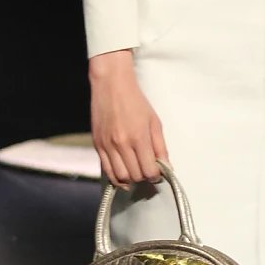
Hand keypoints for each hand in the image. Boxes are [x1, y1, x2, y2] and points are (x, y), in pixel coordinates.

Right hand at [89, 51, 166, 188]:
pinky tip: (124, 176)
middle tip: (148, 170)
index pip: (149, 170)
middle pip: (135, 176)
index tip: (158, 172)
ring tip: (136, 172)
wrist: (111, 85)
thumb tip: (166, 167)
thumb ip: (160, 146)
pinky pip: (106, 170)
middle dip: (144, 177)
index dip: (156, 175)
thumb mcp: (154, 122)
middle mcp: (122, 144)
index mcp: (139, 137)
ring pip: (121, 177)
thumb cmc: (135, 101)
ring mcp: (107, 146)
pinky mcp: (98, 145)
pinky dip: (116, 178)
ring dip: (131, 179)